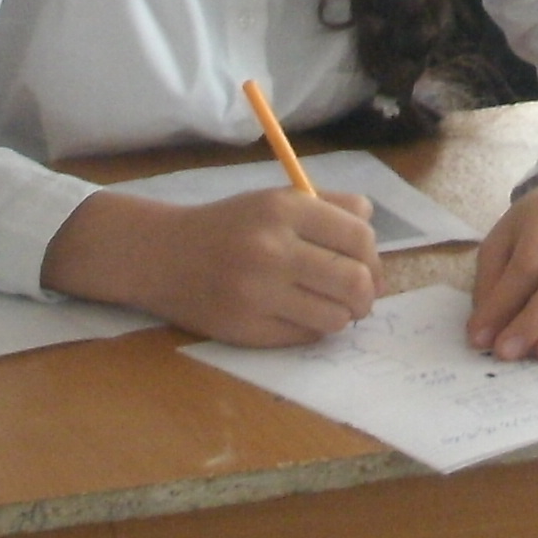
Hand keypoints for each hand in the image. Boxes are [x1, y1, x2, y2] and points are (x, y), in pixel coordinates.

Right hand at [40, 184, 379, 346]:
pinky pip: (305, 337)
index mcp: (284, 209)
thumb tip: (374, 232)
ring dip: (342, 316)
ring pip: (336, 316)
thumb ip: (329, 207)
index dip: (374, 257)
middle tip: (361, 297)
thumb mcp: (275, 200)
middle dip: (368, 294)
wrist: (163, 255)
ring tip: (330, 307)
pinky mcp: (246, 329)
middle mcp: (273, 249)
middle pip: (355, 281)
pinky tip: (300, 316)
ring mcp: (258, 293)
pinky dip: (313, 329)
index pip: (359, 237)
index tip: (369, 267)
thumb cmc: (229, 226)